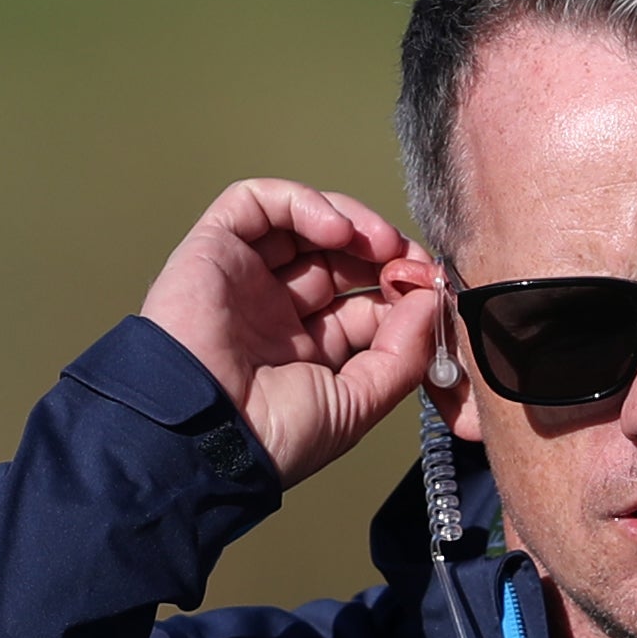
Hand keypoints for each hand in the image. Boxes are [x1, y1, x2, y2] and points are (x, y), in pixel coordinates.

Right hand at [137, 179, 445, 488]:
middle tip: (411, 260)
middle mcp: (277, 312)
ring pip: (303, 224)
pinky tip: (335, 229)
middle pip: (341, 260)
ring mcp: (246, 278)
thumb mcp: (355, 405)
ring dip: (351, 223)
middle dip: (383, 254)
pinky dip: (301, 203)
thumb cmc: (272, 434)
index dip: (402, 294)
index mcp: (309, 353)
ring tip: (380, 241)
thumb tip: (430, 301)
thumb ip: (400, 356)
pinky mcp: (215, 248)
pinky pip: (256, 204)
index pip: (366, 305)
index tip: (433, 291)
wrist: (203, 432)